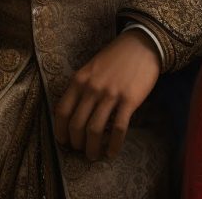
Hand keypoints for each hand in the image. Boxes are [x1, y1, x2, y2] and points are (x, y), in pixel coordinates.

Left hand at [54, 29, 160, 161]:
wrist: (140, 45)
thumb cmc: (115, 58)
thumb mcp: (91, 68)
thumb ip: (81, 87)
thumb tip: (74, 114)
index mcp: (79, 80)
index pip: (62, 111)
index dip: (60, 131)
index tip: (63, 141)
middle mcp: (91, 88)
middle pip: (76, 125)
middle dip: (76, 143)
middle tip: (80, 151)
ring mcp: (110, 94)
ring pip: (94, 130)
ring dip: (92, 149)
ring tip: (94, 156)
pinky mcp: (128, 100)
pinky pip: (118, 129)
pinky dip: (113, 145)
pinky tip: (112, 153)